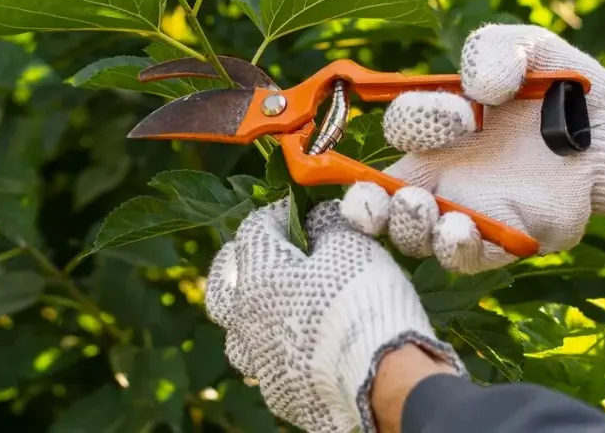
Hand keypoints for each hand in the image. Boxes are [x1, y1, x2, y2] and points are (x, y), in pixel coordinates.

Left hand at [205, 198, 463, 432]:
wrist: (383, 378)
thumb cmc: (362, 300)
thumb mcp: (350, 244)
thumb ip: (327, 224)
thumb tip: (318, 218)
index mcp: (257, 275)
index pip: (254, 229)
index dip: (278, 214)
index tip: (301, 211)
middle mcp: (246, 319)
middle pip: (222, 284)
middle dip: (239, 264)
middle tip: (262, 256)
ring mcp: (259, 360)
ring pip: (237, 332)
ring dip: (250, 314)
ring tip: (274, 306)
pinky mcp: (279, 392)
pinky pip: (267, 365)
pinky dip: (277, 350)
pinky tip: (299, 346)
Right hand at [340, 24, 604, 273]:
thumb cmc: (561, 88)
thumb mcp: (527, 48)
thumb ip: (493, 49)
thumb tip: (477, 89)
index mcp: (435, 129)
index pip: (398, 131)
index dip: (416, 122)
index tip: (464, 114)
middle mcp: (440, 175)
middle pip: (379, 201)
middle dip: (368, 203)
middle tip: (391, 195)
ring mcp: (467, 212)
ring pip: (414, 236)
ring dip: (410, 227)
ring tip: (427, 209)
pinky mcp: (502, 241)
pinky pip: (464, 258)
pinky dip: (455, 248)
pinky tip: (460, 229)